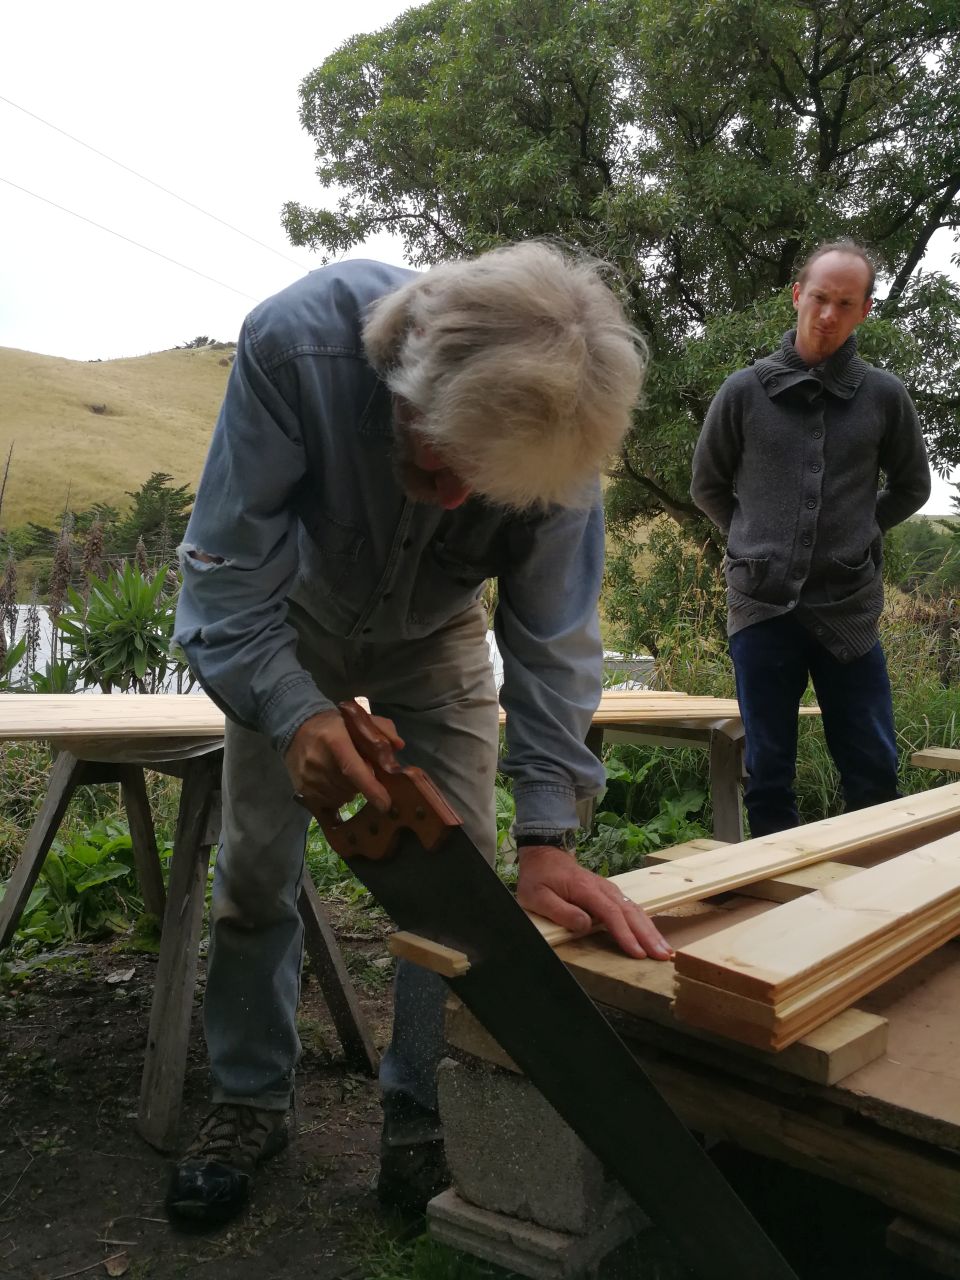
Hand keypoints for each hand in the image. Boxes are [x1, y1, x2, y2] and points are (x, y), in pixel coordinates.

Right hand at [284, 709, 404, 814]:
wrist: (297, 726)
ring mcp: (308, 777)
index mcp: (335, 740)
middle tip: (361, 769)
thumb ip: (382, 729)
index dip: (371, 788)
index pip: (354, 769)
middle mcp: (318, 760)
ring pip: (341, 797)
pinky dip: (337, 796)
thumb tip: (399, 747)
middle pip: (350, 787)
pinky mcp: (301, 789)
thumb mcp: (358, 720)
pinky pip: (328, 802)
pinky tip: (335, 782)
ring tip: (345, 773)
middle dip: (362, 784)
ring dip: (349, 790)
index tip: (385, 804)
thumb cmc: (335, 725)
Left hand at [515, 845, 672, 960]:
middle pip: (630, 912)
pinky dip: (644, 922)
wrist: (544, 853)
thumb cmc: (539, 878)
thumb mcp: (537, 897)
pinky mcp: (609, 893)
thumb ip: (561, 911)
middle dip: (648, 935)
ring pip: (635, 909)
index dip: (625, 934)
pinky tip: (653, 935)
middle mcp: (603, 888)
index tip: (638, 953)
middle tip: (664, 955)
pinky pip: (631, 908)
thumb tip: (586, 925)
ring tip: (665, 950)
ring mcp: (608, 889)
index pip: (611, 914)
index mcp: (586, 889)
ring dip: (651, 930)